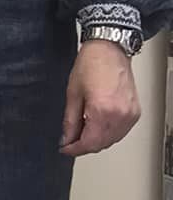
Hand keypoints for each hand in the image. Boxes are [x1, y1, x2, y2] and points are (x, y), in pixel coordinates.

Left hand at [60, 40, 140, 157]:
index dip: (74, 149)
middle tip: (70, 141)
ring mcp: (130, 114)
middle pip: (101, 144)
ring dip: (96, 141)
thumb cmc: (91, 65)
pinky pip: (121, 131)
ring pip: (112, 140)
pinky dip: (108, 133)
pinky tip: (97, 126)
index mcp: (102, 111)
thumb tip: (66, 138)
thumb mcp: (73, 94)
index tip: (65, 149)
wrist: (109, 50)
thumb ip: (70, 121)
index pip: (89, 143)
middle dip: (84, 146)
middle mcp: (120, 115)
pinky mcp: (135, 112)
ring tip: (82, 132)